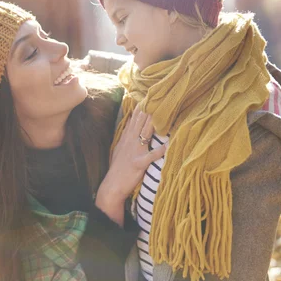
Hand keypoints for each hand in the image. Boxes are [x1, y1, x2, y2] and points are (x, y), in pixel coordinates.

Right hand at [95, 104, 166, 223]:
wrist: (111, 186)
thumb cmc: (118, 169)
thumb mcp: (120, 149)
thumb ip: (127, 137)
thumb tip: (132, 126)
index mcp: (126, 138)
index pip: (135, 118)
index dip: (142, 106)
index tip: (150, 94)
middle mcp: (130, 142)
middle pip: (141, 122)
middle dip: (149, 108)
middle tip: (158, 95)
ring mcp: (134, 152)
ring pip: (145, 133)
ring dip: (153, 122)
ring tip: (163, 111)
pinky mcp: (138, 163)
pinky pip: (151, 156)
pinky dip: (159, 151)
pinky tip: (168, 145)